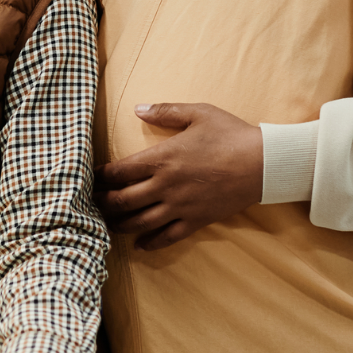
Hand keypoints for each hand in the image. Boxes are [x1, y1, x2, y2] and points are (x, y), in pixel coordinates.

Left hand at [94, 103, 263, 250]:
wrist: (263, 163)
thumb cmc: (230, 134)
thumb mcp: (197, 113)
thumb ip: (165, 111)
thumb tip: (137, 108)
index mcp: (162, 158)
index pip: (120, 171)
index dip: (100, 176)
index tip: (90, 177)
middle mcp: (165, 185)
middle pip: (122, 201)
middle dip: (102, 203)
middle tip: (89, 203)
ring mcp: (180, 206)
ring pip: (139, 222)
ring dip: (118, 225)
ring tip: (105, 224)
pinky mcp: (196, 221)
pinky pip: (167, 237)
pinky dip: (149, 243)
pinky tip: (139, 244)